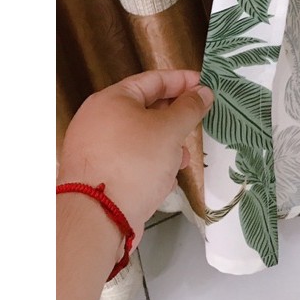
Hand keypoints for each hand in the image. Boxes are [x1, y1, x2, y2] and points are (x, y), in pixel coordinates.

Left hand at [57, 70, 212, 245]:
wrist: (96, 219)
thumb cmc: (134, 163)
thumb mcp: (170, 130)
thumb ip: (189, 107)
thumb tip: (202, 92)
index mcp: (111, 99)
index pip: (153, 79)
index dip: (182, 80)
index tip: (205, 85)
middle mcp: (98, 120)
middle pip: (145, 108)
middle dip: (175, 118)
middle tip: (198, 121)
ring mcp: (94, 149)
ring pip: (140, 137)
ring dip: (166, 145)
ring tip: (184, 159)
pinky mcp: (97, 175)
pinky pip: (130, 160)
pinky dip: (150, 164)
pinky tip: (165, 179)